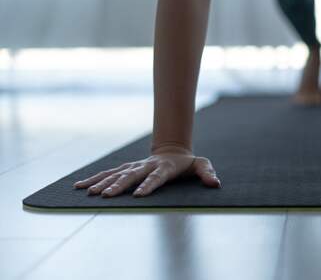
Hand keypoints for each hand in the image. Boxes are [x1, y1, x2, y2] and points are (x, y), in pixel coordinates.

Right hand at [73, 146, 220, 197]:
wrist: (172, 151)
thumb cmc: (187, 163)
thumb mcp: (201, 165)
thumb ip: (207, 172)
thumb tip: (215, 183)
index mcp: (164, 168)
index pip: (156, 177)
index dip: (149, 185)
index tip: (140, 195)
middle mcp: (146, 166)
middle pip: (131, 176)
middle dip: (119, 186)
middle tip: (106, 196)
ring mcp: (134, 166)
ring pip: (116, 174)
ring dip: (102, 183)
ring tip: (89, 193)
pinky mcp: (126, 168)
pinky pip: (108, 173)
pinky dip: (94, 179)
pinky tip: (79, 186)